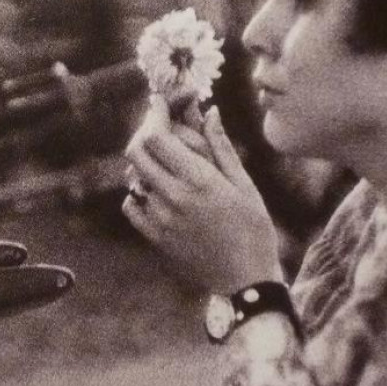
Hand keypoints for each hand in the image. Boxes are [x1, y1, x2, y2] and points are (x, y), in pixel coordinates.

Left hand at [123, 98, 283, 293]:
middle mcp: (175, 197)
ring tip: (162, 162)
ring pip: (134, 178)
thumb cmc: (254, 230)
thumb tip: (209, 111)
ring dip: (143, 164)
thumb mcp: (244, 185)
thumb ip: (221, 147)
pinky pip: (132, 207)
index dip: (155, 115)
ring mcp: (161, 219)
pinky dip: (137, 193)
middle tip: (157, 129)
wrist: (246, 280)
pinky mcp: (156, 238)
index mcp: (200, 180)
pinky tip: (155, 191)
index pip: (158, 137)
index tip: (159, 104)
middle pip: (137, 153)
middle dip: (144, 134)